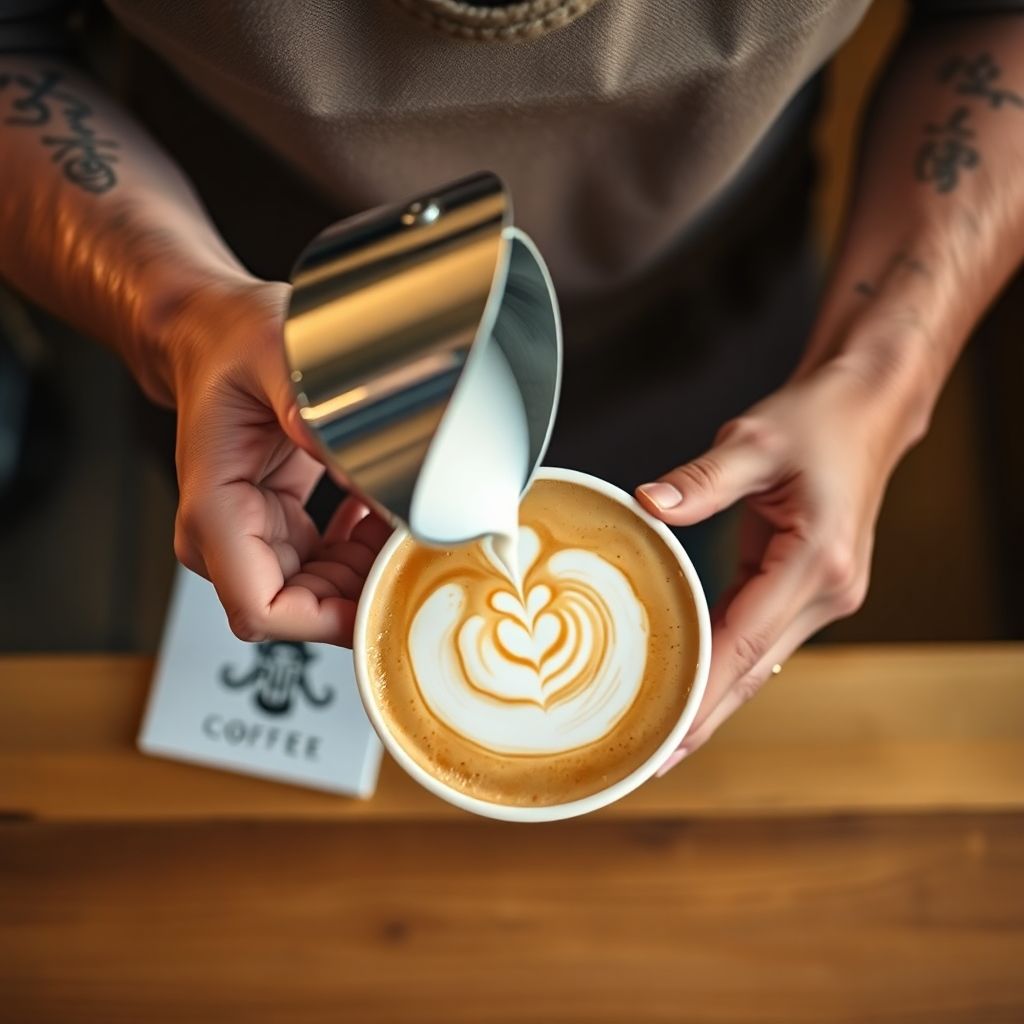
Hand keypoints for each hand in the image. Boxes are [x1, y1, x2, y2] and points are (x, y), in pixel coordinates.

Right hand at [165, 278, 391, 645]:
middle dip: (361, 592)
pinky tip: (382, 513)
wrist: (213, 333)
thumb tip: (359, 458)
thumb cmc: (231, 343)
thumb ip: (310, 409)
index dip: (326, 621)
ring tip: (405, 522)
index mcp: (214, 510)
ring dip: (368, 569)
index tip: (383, 598)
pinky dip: (363, 549)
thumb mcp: (274, 359)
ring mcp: (251, 535)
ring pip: (321, 592)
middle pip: (300, 609)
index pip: (263, 609)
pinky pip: (327, 565)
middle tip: (417, 553)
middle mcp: (224, 535)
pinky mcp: (276, 526)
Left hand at [636, 359, 915, 771]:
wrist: (865, 410)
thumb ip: (702, 480)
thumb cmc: (819, 421)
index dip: (703, 695)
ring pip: (758, 664)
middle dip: (704, 719)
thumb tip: (649, 505)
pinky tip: (694, 684)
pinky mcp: (809, 589)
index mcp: (816, 562)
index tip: (666, 736)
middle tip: (652, 761)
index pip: (745, 644)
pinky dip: (726, 665)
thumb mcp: (755, 440)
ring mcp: (823, 595)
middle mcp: (827, 591)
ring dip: (714, 700)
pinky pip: (760, 638)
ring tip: (662, 736)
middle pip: (753, 672)